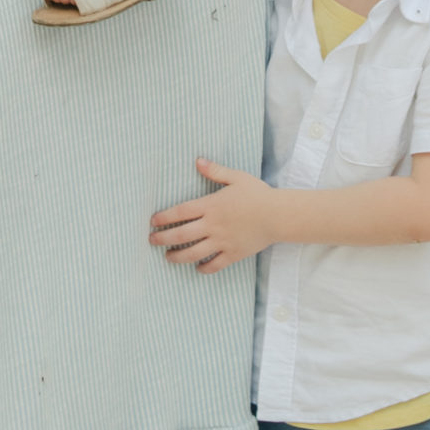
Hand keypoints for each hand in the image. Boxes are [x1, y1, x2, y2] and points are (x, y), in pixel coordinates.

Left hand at [149, 158, 281, 271]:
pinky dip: (204, 268)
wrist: (278, 215)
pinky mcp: (233, 254)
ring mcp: (222, 241)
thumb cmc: (258, 194)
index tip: (152, 222)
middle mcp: (213, 225)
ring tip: (168, 257)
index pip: (180, 212)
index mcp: (211, 206)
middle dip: (163, 239)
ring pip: (194, 253)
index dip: (164, 217)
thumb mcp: (236, 178)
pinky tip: (197, 267)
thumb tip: (198, 161)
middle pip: (181, 235)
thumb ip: (215, 170)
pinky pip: (214, 265)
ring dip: (177, 256)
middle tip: (151, 241)